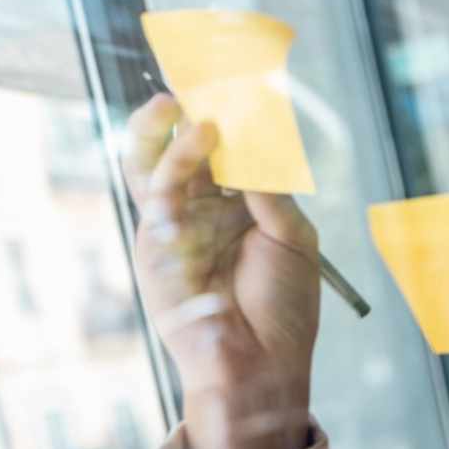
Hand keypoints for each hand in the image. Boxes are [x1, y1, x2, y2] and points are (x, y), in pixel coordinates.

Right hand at [123, 94, 320, 448]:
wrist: (266, 366)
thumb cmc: (285, 308)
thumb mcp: (293, 238)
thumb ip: (270, 188)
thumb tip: (255, 135)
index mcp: (234, 210)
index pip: (220, 153)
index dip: (224, 119)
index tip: (236, 82)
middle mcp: (199, 216)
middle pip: (176, 150)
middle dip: (180, 114)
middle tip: (196, 82)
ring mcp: (173, 232)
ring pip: (156, 167)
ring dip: (178, 136)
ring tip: (205, 117)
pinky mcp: (155, 251)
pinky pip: (157, 199)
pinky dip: (176, 168)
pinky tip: (198, 146)